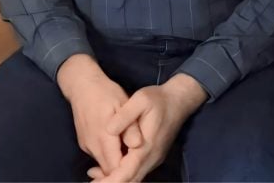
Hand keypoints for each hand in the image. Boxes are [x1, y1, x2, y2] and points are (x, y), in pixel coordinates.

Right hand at [56, 55, 142, 175]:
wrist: (82, 86)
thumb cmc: (105, 93)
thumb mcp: (123, 104)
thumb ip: (130, 127)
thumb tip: (138, 145)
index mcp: (103, 136)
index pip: (115, 166)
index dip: (127, 170)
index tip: (140, 167)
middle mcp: (92, 145)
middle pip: (108, 169)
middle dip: (123, 170)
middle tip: (139, 165)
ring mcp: (86, 145)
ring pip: (103, 164)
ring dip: (116, 163)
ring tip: (132, 155)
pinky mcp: (84, 144)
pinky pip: (98, 156)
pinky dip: (109, 157)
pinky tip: (120, 147)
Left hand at [87, 73, 207, 181]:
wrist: (180, 99)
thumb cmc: (159, 98)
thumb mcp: (141, 99)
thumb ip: (124, 115)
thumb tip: (108, 130)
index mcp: (146, 147)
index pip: (126, 173)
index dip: (110, 181)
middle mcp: (151, 158)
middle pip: (129, 180)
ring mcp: (154, 159)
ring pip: (133, 178)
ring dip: (115, 180)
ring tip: (94, 178)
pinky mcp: (153, 157)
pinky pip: (137, 172)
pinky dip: (121, 175)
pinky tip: (106, 171)